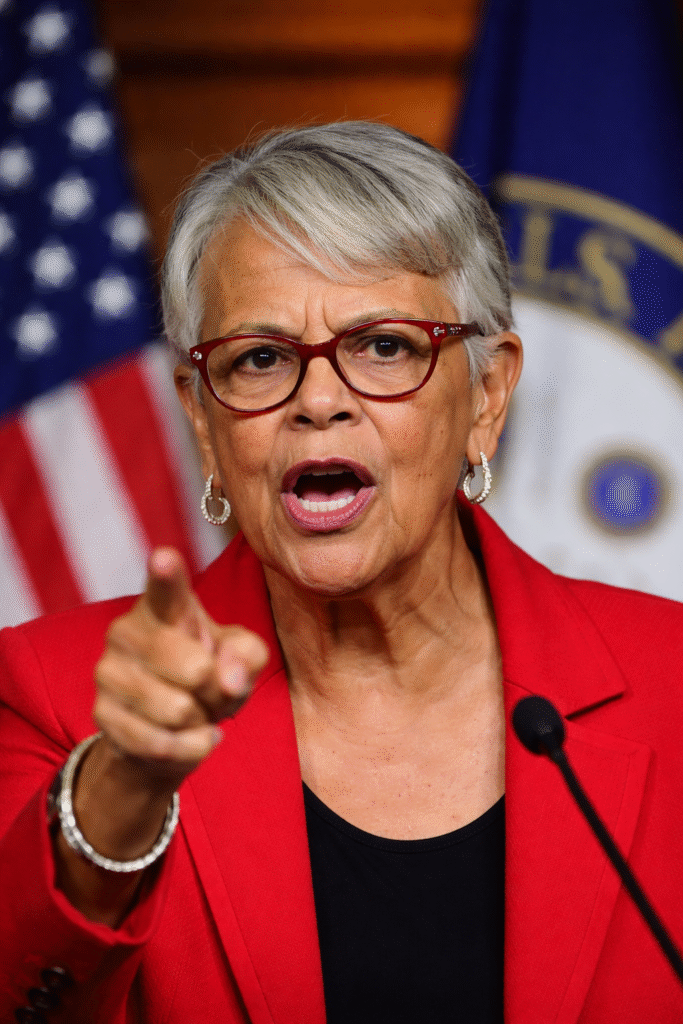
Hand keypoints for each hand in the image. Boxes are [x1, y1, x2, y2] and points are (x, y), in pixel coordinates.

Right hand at [93, 546, 268, 790]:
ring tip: (195, 712)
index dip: (167, 574)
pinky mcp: (102, 714)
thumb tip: (230, 677)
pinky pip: (159, 742)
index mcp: (165, 607)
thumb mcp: (241, 660)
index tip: (164, 557)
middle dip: (216, 691)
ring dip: (200, 721)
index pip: (166, 588)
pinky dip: (188, 748)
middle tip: (209, 689)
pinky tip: (190, 737)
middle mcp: (127, 631)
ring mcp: (109, 672)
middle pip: (194, 668)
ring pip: (177, 710)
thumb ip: (248, 655)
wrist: (170, 731)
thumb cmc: (209, 678)